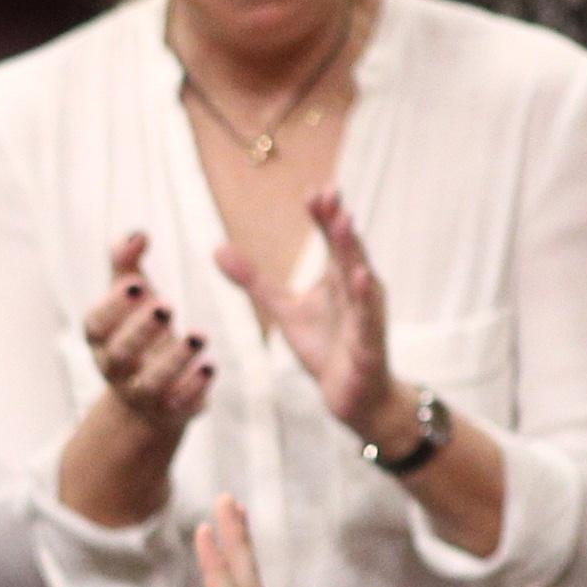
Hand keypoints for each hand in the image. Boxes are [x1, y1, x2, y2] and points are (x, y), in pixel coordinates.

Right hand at [80, 232, 215, 435]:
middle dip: (140, 331)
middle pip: (119, 354)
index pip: (96, 325)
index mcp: (101, 339)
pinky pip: (179, 405)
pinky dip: (194, 388)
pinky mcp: (171, 411)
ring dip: (174, 359)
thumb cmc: (138, 334)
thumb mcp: (130, 299)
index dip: (112, 307)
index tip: (136, 284)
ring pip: (151, 383)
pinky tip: (210, 366)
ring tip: (199, 335)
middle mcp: (116, 369)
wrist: (148, 399)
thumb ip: (127, 264)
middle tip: (167, 305)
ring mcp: (142, 394)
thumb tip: (136, 233)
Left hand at [214, 190, 402, 440]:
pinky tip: (363, 278)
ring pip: (360, 276)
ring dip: (352, 250)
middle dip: (337, 222)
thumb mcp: (283, 309)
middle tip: (328, 194)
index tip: (313, 191)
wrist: (351, 395)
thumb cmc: (325, 347)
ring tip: (344, 222)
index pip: (331, 240)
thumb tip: (217, 248)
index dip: (322, 216)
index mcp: (339, 277)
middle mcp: (358, 289)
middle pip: (346, 250)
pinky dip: (365, 298)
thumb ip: (254, 280)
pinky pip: (367, 317)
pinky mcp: (369, 341)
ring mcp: (366, 313)